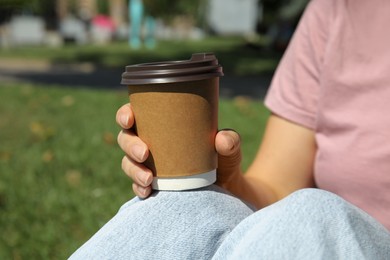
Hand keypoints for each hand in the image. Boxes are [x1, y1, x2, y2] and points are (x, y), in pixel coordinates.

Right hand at [116, 104, 242, 197]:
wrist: (229, 189)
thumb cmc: (224, 160)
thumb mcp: (230, 148)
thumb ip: (230, 141)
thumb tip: (222, 140)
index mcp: (164, 126)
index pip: (136, 114)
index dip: (126, 114)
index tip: (130, 119)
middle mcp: (153, 143)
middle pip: (126, 138)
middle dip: (130, 145)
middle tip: (144, 153)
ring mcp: (151, 165)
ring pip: (129, 163)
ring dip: (133, 170)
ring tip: (148, 179)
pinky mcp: (153, 185)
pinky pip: (138, 186)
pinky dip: (139, 188)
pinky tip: (146, 192)